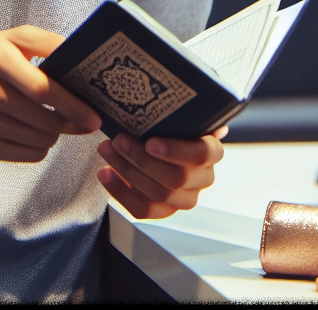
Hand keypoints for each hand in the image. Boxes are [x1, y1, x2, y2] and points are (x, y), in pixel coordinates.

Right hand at [0, 26, 101, 161]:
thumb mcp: (10, 37)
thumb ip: (44, 41)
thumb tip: (75, 52)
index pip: (41, 89)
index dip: (72, 105)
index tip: (93, 114)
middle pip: (44, 120)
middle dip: (70, 122)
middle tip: (83, 119)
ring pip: (40, 140)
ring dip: (55, 132)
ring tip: (54, 119)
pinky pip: (28, 154)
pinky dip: (40, 145)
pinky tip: (36, 130)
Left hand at [96, 125, 227, 218]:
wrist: (161, 145)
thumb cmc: (171, 126)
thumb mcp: (180, 116)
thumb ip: (187, 112)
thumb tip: (194, 105)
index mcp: (212, 152)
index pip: (201, 155)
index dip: (176, 151)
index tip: (150, 142)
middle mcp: (203, 179)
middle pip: (175, 177)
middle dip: (141, 159)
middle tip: (118, 140)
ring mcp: (185, 199)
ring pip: (157, 194)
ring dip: (126, 172)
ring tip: (106, 151)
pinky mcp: (164, 212)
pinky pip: (143, 210)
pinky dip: (120, 192)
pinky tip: (104, 174)